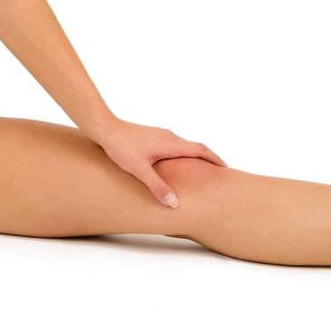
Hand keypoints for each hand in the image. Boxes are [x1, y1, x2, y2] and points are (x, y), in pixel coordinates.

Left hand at [91, 119, 226, 208]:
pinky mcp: (152, 136)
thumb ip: (157, 186)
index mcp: (171, 144)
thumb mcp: (139, 170)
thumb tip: (175, 203)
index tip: (226, 169)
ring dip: (195, 156)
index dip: (215, 159)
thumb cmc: (121, 147)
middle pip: (195, 147)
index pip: (201, 150)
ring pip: (184, 146)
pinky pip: (174, 144)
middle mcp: (169, 136)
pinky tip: (174, 163)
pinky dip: (182, 153)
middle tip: (217, 172)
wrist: (104, 128)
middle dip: (208, 159)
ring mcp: (160, 134)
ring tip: (199, 170)